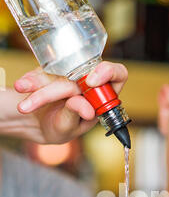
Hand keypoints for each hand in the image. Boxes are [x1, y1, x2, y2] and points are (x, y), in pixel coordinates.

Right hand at [13, 61, 127, 143]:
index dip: (108, 72)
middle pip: (79, 75)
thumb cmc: (61, 128)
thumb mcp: (68, 127)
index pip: (117, 75)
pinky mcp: (54, 69)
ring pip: (57, 72)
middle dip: (54, 90)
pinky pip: (42, 70)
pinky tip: (23, 87)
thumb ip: (76, 115)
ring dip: (37, 84)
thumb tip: (88, 108)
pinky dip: (30, 80)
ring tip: (25, 103)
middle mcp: (89, 81)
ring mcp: (71, 73)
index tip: (92, 80)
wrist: (39, 123)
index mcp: (102, 96)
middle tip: (39, 99)